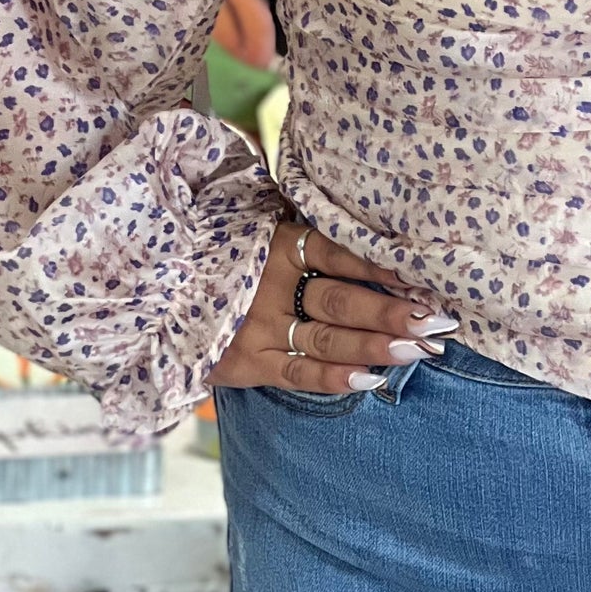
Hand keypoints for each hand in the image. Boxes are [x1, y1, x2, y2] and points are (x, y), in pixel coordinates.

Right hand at [211, 216, 458, 396]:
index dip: (381, 265)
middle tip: (436, 322)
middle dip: (393, 313)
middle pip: (342, 300)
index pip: (338, 252)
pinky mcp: (246, 363)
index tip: (422, 276)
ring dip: (376, 346)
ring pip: (327, 339)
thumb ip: (296, 223)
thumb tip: (350, 212)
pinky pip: (298, 373)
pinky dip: (335, 377)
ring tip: (418, 349)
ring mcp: (257, 327)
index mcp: (275, 244)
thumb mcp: (253, 225)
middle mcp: (269, 285)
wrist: (154, 289)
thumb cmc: (219, 252)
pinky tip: (371, 379)